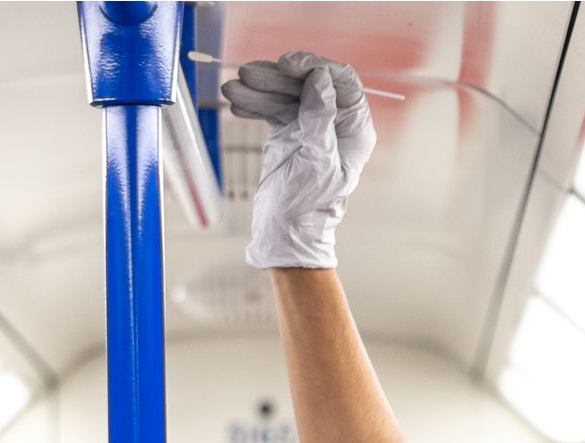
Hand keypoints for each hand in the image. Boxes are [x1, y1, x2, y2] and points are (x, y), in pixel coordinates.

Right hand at [219, 51, 375, 269]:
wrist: (285, 235)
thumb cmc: (308, 207)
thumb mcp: (317, 162)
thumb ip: (319, 119)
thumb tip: (320, 78)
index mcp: (354, 129)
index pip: (341, 82)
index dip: (314, 68)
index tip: (286, 64)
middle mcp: (335, 123)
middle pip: (308, 84)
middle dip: (276, 78)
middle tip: (245, 74)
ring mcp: (310, 126)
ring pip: (287, 94)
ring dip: (258, 89)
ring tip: (230, 88)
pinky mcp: (289, 133)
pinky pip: (272, 109)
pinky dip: (254, 104)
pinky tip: (235, 102)